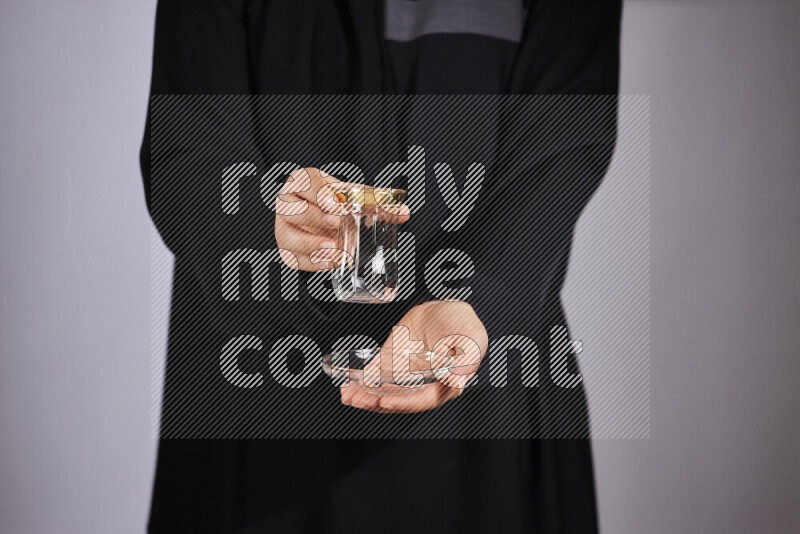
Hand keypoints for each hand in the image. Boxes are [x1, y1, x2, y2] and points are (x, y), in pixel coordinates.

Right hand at [274, 168, 409, 270]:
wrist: (319, 217)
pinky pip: (294, 259)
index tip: (336, 204)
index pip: (306, 182)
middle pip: (291, 209)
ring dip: (311, 244)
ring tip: (334, 250)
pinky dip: (313, 263)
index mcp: (303, 183)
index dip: (319, 192)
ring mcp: (284, 229)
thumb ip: (378, 201)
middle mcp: (287, 204)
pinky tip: (331, 264)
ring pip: (289, 237)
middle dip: (313, 217)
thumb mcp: (354, 197)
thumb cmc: (335, 202)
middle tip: (336, 224)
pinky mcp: (287, 250)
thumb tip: (404, 213)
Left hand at [341, 301, 488, 412]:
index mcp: (443, 384)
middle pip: (397, 398)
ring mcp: (405, 373)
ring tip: (347, 394)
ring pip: (383, 389)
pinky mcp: (393, 360)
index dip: (402, 402)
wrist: (449, 306)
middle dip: (374, 401)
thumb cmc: (464, 326)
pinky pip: (375, 373)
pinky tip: (348, 382)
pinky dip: (361, 378)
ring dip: (364, 394)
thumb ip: (466, 363)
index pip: (421, 399)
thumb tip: (457, 385)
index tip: (384, 400)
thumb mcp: (471, 341)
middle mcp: (421, 383)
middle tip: (356, 399)